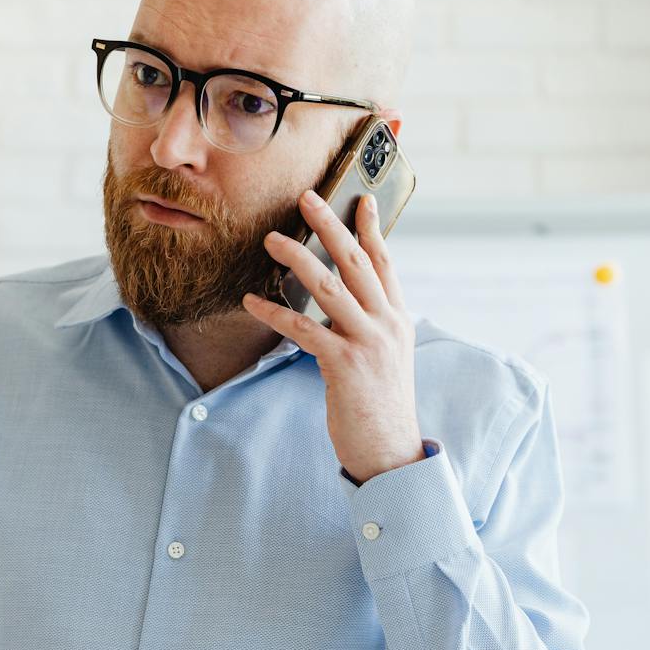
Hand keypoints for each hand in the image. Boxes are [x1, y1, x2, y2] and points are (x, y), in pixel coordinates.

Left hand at [242, 190, 424, 484]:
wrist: (391, 451)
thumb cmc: (380, 406)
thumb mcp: (384, 357)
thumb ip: (369, 326)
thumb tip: (343, 302)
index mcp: (398, 320)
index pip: (385, 263)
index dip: (372, 229)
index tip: (360, 199)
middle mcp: (388, 325)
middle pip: (357, 262)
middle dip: (330, 226)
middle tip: (305, 198)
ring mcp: (369, 343)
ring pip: (330, 287)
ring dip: (298, 259)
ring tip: (271, 239)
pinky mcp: (346, 365)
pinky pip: (305, 330)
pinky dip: (275, 313)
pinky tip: (252, 302)